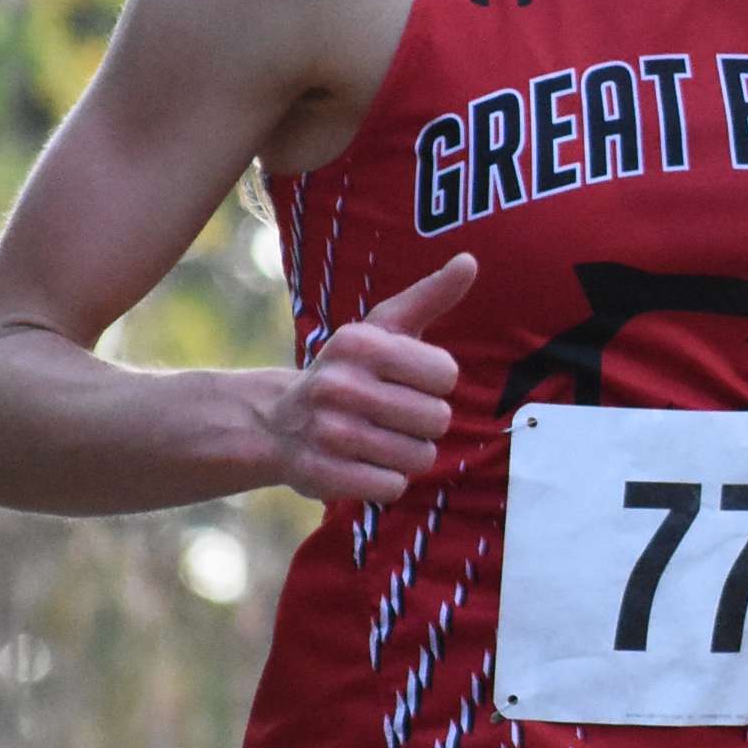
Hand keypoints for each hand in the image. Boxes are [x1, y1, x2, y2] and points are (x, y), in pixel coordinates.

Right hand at [261, 253, 472, 506]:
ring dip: (409, 454)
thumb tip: (470, 261)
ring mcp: (328, 432)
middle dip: (425, 423)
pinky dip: (388, 481)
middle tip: (394, 416)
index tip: (408, 381)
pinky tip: (365, 464)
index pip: (446, 374)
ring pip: (419, 457)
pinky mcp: (321, 473)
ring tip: (381, 440)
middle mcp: (339, 385)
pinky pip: (392, 486)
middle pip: (437, 419)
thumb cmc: (351, 371)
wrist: (277, 422)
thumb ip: (430, 296)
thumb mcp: (384, 328)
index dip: (435, 383)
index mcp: (359, 343)